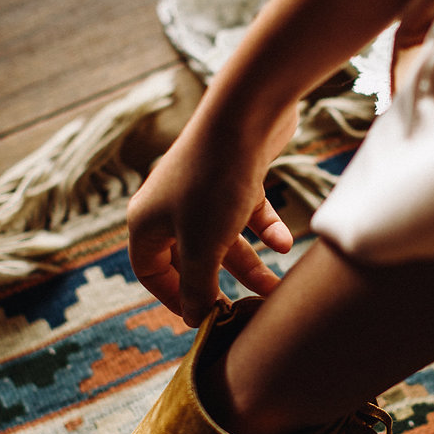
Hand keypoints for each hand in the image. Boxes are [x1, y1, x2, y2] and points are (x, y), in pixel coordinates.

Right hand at [127, 102, 297, 324]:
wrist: (246, 114)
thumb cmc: (214, 182)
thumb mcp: (203, 247)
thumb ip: (198, 288)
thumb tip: (195, 319)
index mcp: (147, 222)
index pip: (150, 271)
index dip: (173, 297)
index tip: (203, 319)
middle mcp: (169, 205)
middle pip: (191, 258)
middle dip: (221, 284)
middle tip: (243, 311)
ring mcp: (202, 189)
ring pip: (224, 239)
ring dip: (251, 265)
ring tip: (277, 290)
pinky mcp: (234, 176)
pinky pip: (246, 214)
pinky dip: (266, 229)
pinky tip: (286, 244)